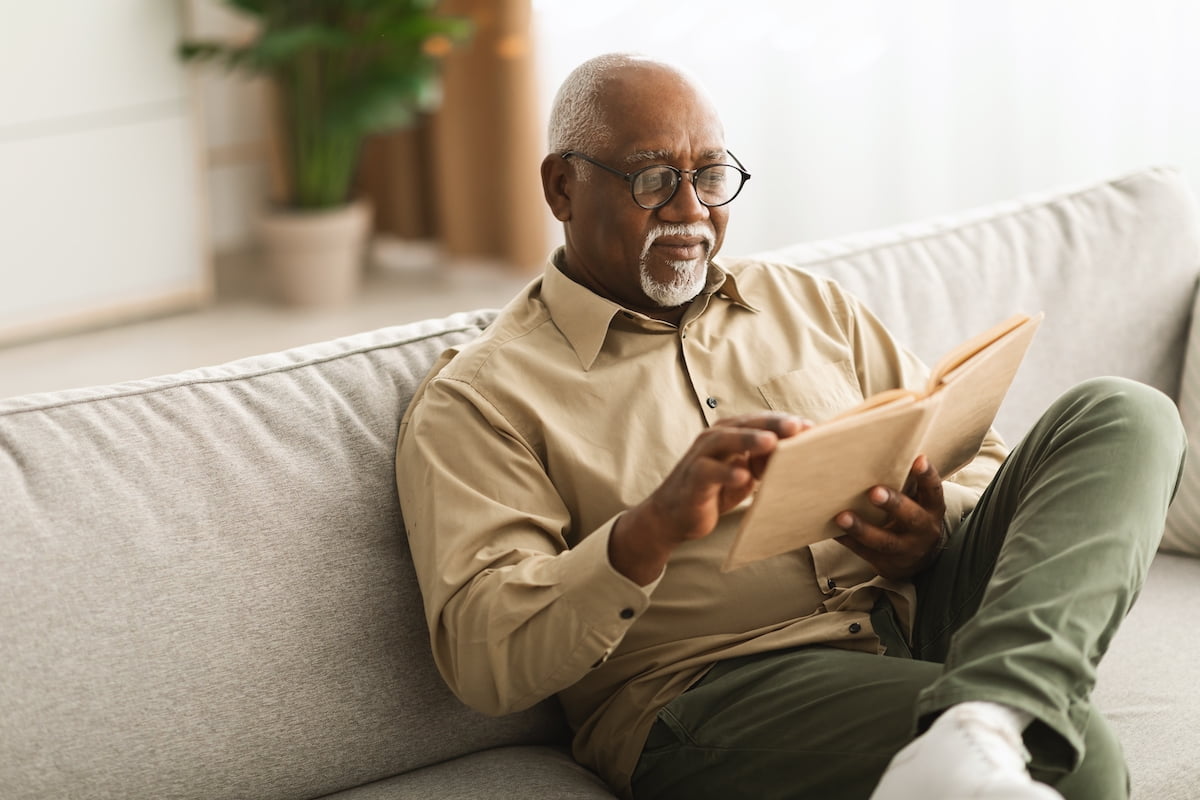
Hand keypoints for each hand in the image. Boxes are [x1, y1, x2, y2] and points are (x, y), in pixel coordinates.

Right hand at [609, 412, 808, 584]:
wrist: (674, 515)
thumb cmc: (713, 491)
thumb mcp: (745, 474)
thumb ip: (765, 461)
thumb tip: (800, 455)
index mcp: (731, 433)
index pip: (761, 422)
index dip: (785, 423)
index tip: (813, 428)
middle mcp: (715, 438)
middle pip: (746, 425)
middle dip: (772, 425)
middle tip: (797, 427)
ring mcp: (702, 456)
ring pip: (725, 441)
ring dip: (749, 440)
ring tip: (771, 442)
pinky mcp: (693, 478)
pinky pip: (709, 472)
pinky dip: (727, 473)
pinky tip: (744, 477)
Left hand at [833, 454, 946, 580]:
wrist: (916, 558)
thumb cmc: (909, 514)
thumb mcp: (916, 499)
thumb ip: (902, 479)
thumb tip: (869, 447)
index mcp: (931, 508)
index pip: (933, 490)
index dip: (927, 475)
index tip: (918, 459)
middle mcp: (923, 529)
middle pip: (911, 517)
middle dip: (893, 504)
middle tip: (874, 491)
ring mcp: (906, 549)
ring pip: (884, 541)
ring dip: (862, 529)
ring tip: (842, 516)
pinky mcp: (886, 563)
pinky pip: (864, 553)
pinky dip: (847, 541)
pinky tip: (831, 530)